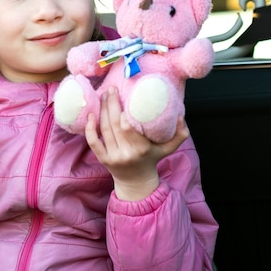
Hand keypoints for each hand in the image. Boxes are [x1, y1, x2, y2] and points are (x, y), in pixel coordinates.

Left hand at [84, 86, 189, 200]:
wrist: (136, 182)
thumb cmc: (152, 159)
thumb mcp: (169, 148)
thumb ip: (180, 134)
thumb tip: (181, 116)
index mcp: (141, 149)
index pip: (128, 128)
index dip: (122, 113)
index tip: (123, 95)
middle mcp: (125, 153)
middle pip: (114, 125)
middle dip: (111, 104)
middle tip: (112, 89)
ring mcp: (112, 156)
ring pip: (104, 129)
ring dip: (102, 110)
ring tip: (104, 95)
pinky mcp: (102, 159)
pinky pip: (92, 142)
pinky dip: (89, 128)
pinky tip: (91, 114)